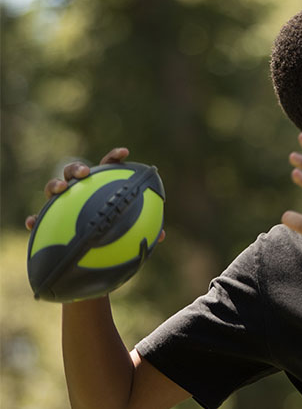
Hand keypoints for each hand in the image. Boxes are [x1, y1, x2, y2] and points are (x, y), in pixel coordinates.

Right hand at [25, 147, 165, 241]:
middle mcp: (79, 191)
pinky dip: (35, 220)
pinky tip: (32, 223)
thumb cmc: (112, 237)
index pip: (107, 168)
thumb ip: (142, 229)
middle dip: (77, 168)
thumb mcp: (128, 232)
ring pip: (53, 189)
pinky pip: (38, 219)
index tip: (125, 152)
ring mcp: (62, 204)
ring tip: (61, 189)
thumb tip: (162, 235)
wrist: (91, 256)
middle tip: (84, 172)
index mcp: (100, 188)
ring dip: (55, 185)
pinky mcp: (48, 221)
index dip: (115, 158)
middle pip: (75, 173)